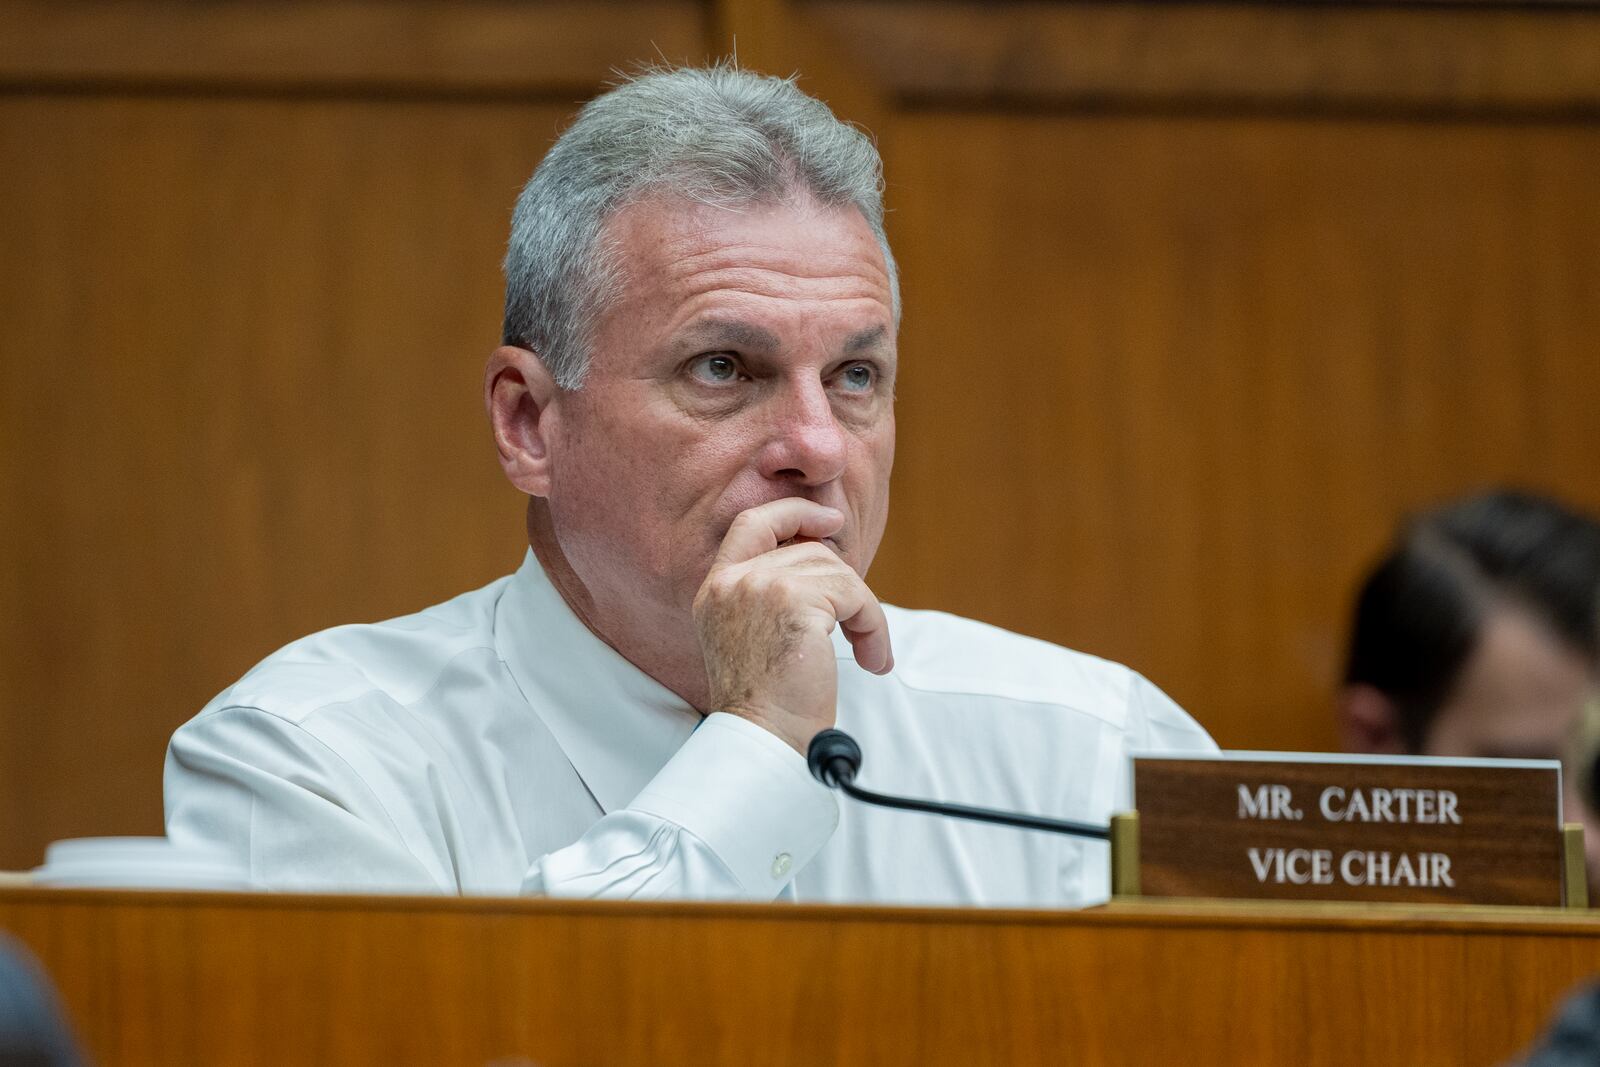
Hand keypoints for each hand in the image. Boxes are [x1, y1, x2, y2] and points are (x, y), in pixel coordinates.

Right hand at [693, 498, 893, 752]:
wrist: (762, 738)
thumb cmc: (765, 703)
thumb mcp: (754, 636)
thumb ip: (773, 595)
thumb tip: (826, 557)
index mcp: (716, 589)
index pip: (752, 524)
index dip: (794, 512)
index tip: (831, 520)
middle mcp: (732, 582)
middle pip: (809, 550)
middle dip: (846, 584)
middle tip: (863, 624)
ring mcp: (760, 587)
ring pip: (837, 572)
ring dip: (865, 613)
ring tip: (869, 652)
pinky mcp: (794, 602)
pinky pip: (855, 596)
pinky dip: (874, 626)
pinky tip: (872, 659)